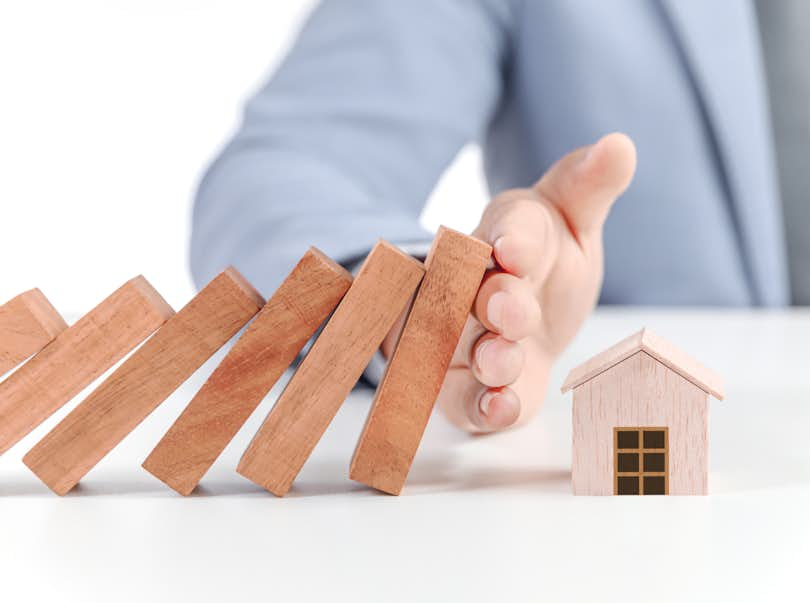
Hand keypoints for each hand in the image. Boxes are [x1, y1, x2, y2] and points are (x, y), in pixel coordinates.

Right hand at [383, 132, 636, 431]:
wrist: (524, 322)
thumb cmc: (547, 263)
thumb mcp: (572, 218)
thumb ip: (589, 186)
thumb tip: (621, 143)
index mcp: (505, 234)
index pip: (506, 228)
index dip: (511, 239)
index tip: (514, 249)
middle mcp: (475, 285)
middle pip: (475, 291)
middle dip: (493, 301)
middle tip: (512, 310)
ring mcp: (465, 338)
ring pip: (463, 347)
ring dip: (484, 356)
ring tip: (504, 363)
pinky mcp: (469, 387)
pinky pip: (466, 399)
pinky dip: (482, 406)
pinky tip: (502, 409)